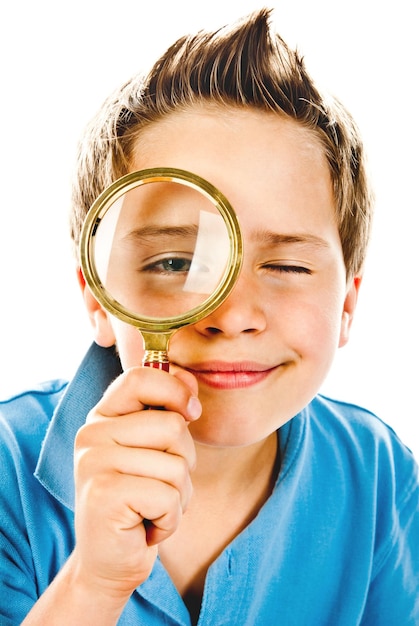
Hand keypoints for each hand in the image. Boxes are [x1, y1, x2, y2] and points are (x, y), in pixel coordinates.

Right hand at [72, 365, 200, 602]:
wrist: (110, 561)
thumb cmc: (140, 500)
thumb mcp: (155, 449)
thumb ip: (168, 409)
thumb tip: (188, 378)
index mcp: (103, 416)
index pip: (140, 377)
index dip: (175, 391)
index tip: (190, 413)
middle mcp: (91, 434)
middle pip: (172, 425)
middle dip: (184, 462)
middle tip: (159, 486)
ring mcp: (94, 463)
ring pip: (176, 465)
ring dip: (179, 496)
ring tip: (152, 508)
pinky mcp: (103, 495)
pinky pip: (168, 497)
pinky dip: (170, 519)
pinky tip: (147, 527)